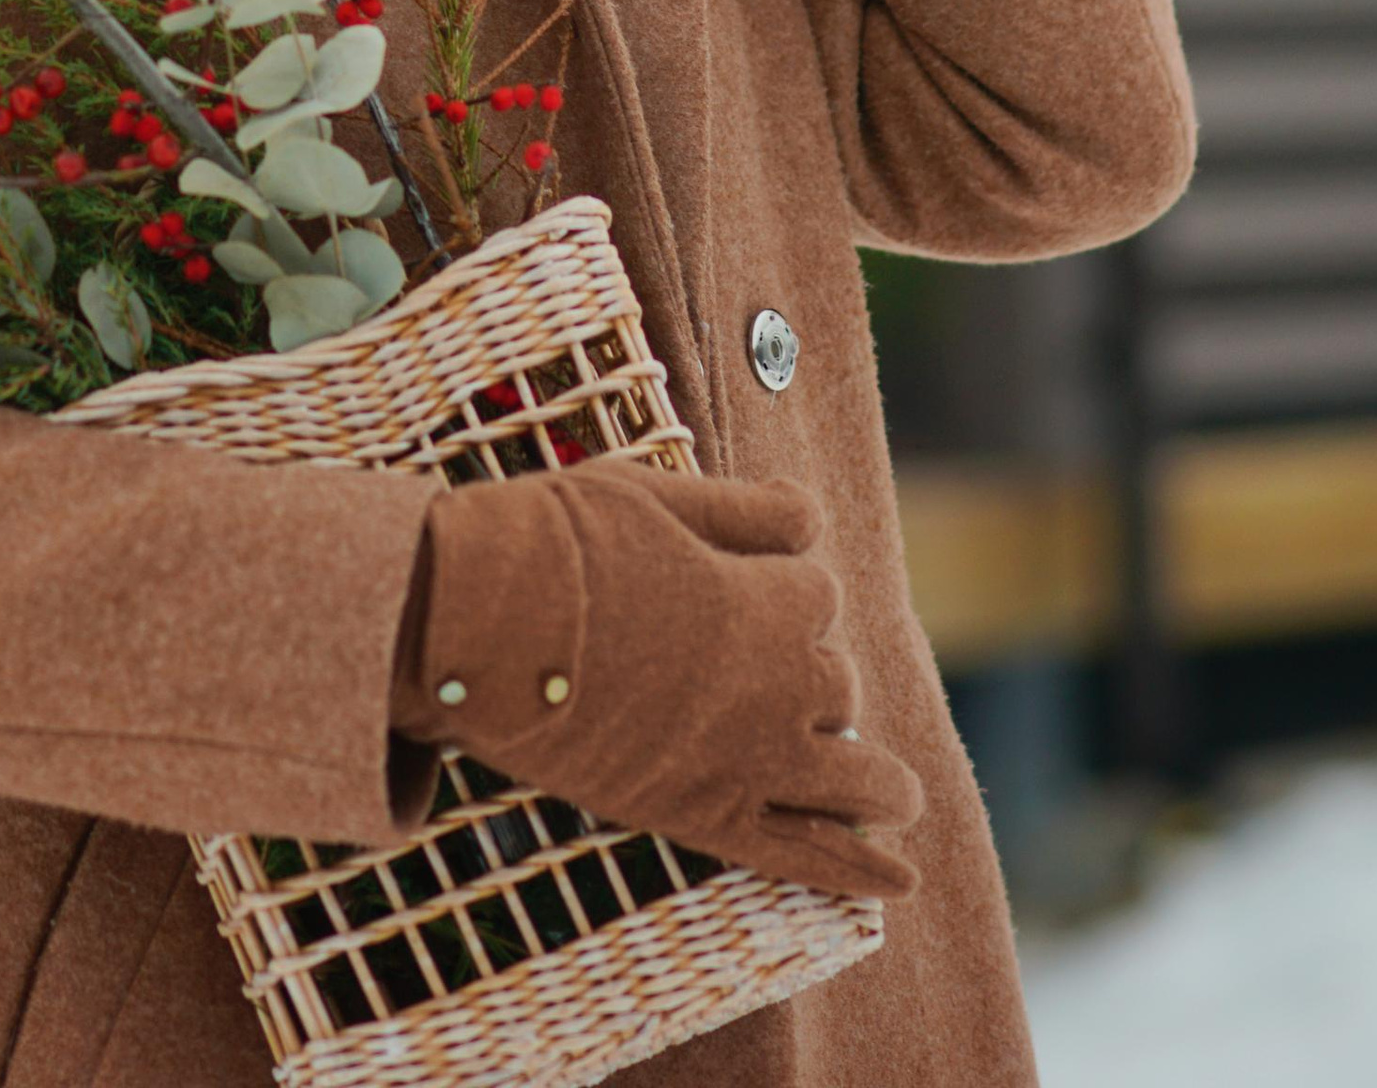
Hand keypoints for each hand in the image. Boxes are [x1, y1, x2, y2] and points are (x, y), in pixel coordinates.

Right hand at [392, 460, 919, 899]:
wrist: (479, 622)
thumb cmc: (560, 543)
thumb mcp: (656, 495)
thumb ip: (743, 511)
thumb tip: (811, 516)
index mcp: (774, 601)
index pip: (817, 592)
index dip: (779, 586)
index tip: (732, 582)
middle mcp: (780, 686)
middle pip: (836, 683)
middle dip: (809, 675)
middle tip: (746, 667)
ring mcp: (747, 760)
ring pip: (857, 778)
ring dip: (883, 787)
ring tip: (896, 797)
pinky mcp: (706, 818)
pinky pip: (804, 856)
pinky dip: (858, 872)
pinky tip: (897, 882)